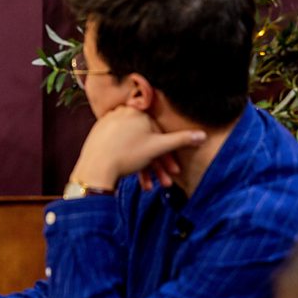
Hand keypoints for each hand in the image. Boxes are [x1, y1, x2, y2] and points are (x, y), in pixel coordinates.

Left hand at [71, 106, 206, 189]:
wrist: (95, 168)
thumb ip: (181, 140)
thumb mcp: (158, 147)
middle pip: (145, 141)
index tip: (173, 169)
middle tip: (164, 182)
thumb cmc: (127, 155)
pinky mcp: (98, 135)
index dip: (167, 153)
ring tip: (147, 186)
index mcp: (136, 111)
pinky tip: (131, 177)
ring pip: (133, 146)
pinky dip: (127, 160)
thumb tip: (203, 135)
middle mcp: (121, 113)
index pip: (158, 132)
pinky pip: (118, 147)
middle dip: (156, 164)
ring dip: (143, 167)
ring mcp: (107, 124)